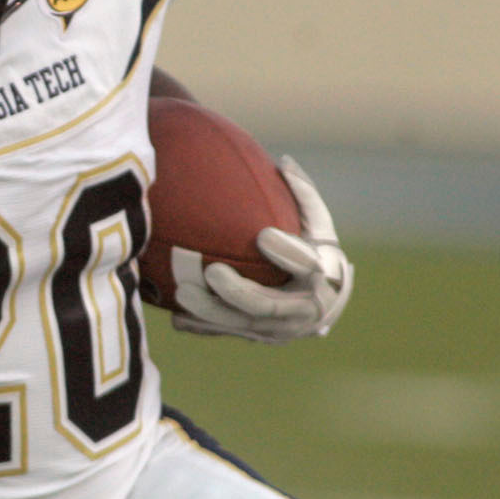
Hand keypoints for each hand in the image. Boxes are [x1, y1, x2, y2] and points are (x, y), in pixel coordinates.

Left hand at [171, 155, 352, 342]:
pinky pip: (226, 334)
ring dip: (210, 311)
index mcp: (323, 277)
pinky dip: (201, 326)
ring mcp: (278, 331)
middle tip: (212, 271)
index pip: (307, 266)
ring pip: (241, 325)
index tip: (263, 236)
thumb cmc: (316, 251)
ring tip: (181, 291)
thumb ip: (303, 195)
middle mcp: (303, 311)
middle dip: (238, 292)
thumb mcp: (318, 224)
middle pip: (266, 306)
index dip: (287, 253)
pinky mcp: (256, 337)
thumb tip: (283, 161)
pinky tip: (176, 317)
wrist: (323, 303)